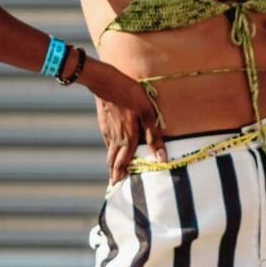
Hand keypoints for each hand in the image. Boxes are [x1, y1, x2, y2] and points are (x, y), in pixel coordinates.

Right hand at [84, 61, 166, 182]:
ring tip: (113, 168)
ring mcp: (107, 130)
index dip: (120, 175)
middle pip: (113, 161)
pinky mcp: (103, 122)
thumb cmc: (130, 95)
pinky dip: (109, 148)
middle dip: (114, 173)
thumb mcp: (148, 113)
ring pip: (109, 150)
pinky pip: (106, 140)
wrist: (105, 81)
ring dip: (111, 161)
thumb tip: (162, 158)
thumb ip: (154, 136)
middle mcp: (115, 138)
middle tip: (114, 182)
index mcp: (127, 139)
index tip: (117, 185)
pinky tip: (112, 146)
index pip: (122, 163)